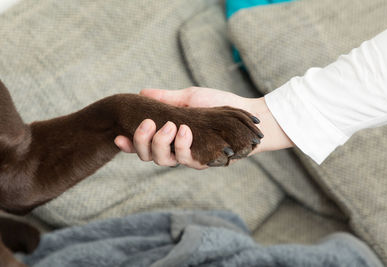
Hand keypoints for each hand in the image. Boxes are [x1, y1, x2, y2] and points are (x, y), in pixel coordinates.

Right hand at [114, 87, 293, 168]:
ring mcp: (189, 157)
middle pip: (148, 155)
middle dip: (143, 141)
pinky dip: (182, 145)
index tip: (117, 136)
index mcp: (168, 136)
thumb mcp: (190, 98)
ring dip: (161, 142)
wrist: (247, 117)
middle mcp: (175, 149)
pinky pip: (186, 160)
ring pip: (163, 160)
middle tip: (147, 123)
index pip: (142, 144)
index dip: (128, 144)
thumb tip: (141, 93)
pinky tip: (184, 129)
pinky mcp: (203, 161)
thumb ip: (166, 99)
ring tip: (171, 125)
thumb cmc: (218, 107)